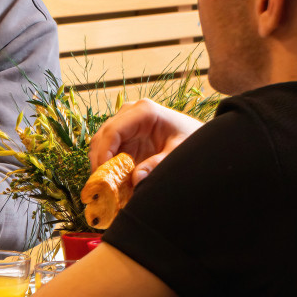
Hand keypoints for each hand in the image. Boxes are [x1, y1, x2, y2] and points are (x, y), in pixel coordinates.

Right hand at [89, 98, 203, 184]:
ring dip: (101, 164)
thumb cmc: (192, 139)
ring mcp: (125, 122)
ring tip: (107, 185)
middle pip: (103, 136)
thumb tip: (136, 180)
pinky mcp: (124, 134)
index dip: (104, 153)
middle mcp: (130, 112)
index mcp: (144, 111)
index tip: (103, 174)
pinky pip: (108, 149)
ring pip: (100, 143)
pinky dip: (107, 164)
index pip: (113, 131)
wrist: (197, 135)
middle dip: (99, 161)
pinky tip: (113, 180)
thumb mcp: (178, 152)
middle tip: (102, 185)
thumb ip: (158, 165)